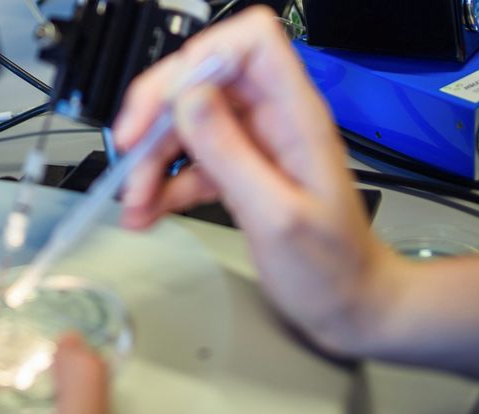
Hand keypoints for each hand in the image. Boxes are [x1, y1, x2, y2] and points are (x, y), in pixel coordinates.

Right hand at [112, 6, 402, 354]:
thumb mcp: (277, 215)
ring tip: (133, 201)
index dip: (203, 57)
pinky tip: (147, 213)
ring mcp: (253, 147)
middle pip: (203, 82)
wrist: (349, 306)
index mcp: (295, 116)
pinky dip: (162, 186)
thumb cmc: (332, 269)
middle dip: (158, 114)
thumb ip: (230, 155)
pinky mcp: (239, 174)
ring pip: (187, 126)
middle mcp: (272, 121)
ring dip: (152, 159)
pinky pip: (189, 164)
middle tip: (129, 151)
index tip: (169, 102)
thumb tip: (188, 99)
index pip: (251, 42)